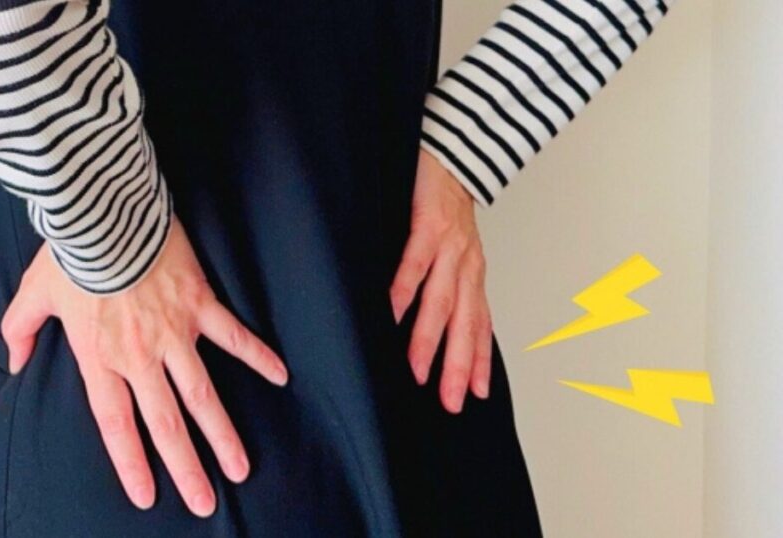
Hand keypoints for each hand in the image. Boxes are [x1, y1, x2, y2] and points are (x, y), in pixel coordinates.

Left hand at [0, 214, 288, 516]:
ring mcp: (174, 332)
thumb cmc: (68, 252)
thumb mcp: (33, 293)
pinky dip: (258, 355)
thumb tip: (15, 362)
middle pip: (165, 422)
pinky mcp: (199, 304)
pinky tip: (280, 376)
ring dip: (223, 434)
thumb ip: (19, 331)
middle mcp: (139, 355)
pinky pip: (233, 335)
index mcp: (99, 357)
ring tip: (241, 468)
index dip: (131, 462)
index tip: (147, 495)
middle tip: (204, 502)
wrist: (103, 211)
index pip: (116, 424)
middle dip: (186, 467)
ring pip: (202, 393)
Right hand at [390, 148, 491, 412]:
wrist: (455, 148)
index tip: (475, 395)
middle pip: (463, 324)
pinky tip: (392, 312)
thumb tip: (427, 316)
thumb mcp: (454, 245)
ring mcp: (450, 246)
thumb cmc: (446, 200)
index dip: (477, 360)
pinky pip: (415, 263)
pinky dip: (405, 290)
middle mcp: (466, 264)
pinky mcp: (429, 224)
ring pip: (441, 301)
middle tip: (449, 401)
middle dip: (456, 366)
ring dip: (430, 339)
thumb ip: (443, 280)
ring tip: (418, 370)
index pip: (479, 325)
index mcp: (471, 272)